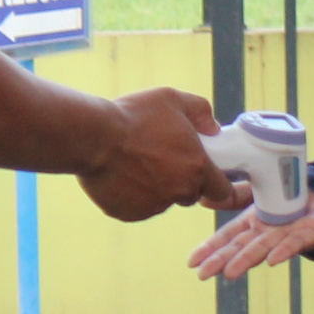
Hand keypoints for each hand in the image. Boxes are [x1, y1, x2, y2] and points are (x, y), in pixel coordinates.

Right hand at [79, 88, 248, 222]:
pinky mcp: (129, 214)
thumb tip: (213, 128)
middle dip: (183, 181)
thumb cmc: (134, 116)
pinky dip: (133, 195)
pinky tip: (121, 174)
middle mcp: (179, 192)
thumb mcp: (173, 99)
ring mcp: (153, 207)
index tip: (205, 172)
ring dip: (156, 187)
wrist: (93, 138)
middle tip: (163, 158)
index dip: (216, 181)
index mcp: (196, 168)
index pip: (221, 189)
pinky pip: (137, 207)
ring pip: (162, 201)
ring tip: (135, 162)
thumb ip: (201, 112)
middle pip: (190, 195)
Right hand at [189, 192, 313, 279]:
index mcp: (253, 224)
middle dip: (221, 260)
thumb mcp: (258, 192)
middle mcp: (265, 233)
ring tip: (229, 273)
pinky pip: (294, 243)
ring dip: (246, 261)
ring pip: (262, 248)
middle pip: (240, 247)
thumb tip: (204, 199)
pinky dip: (283, 252)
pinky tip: (272, 261)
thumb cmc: (292, 200)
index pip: (227, 237)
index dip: (210, 248)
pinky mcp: (308, 235)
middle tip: (203, 275)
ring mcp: (285, 236)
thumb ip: (234, 195)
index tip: (192, 262)